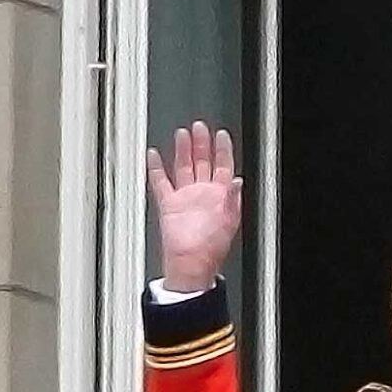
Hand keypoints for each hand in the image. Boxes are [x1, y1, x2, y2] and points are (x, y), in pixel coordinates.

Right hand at [147, 121, 243, 292]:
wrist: (190, 263)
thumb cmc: (211, 247)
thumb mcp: (229, 220)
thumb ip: (232, 197)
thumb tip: (237, 180)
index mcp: (220, 196)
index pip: (223, 166)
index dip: (223, 149)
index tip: (221, 134)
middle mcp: (203, 194)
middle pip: (203, 162)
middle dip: (201, 143)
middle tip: (199, 127)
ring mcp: (186, 198)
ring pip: (183, 168)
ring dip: (183, 151)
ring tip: (182, 134)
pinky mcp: (169, 205)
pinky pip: (161, 183)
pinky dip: (156, 169)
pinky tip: (154, 155)